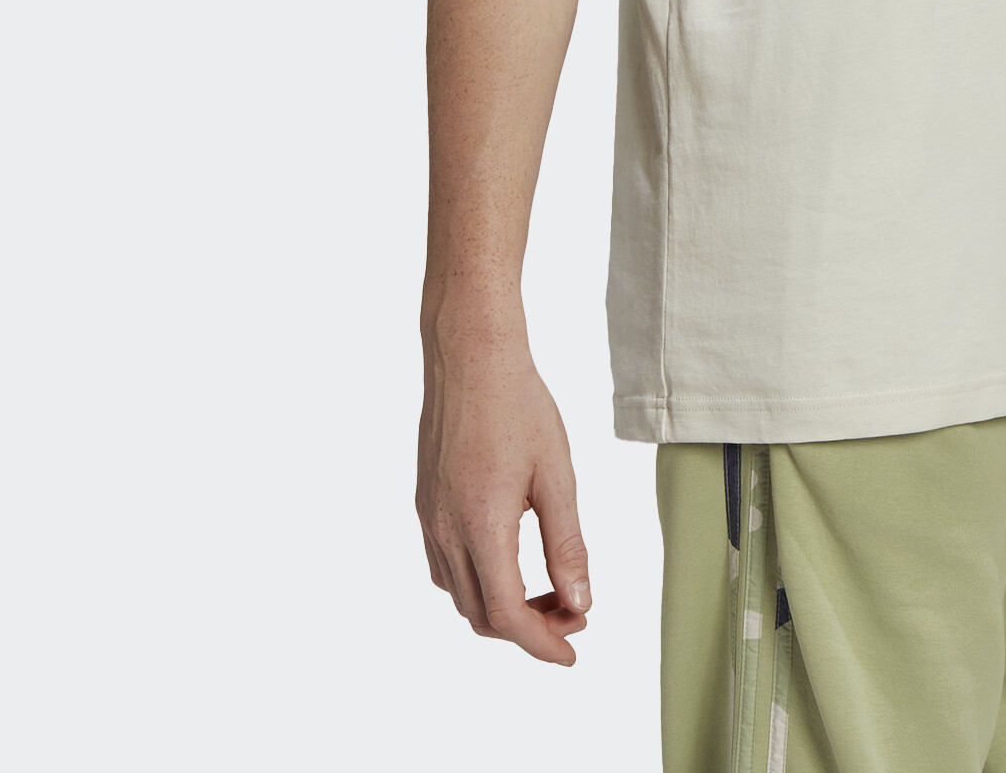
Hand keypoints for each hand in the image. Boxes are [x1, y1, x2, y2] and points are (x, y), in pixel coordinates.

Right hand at [417, 333, 591, 661]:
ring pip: (460, 594)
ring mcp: (428, 518)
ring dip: (502, 607)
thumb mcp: (556, 475)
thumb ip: (567, 544)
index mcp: (481, 525)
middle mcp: (445, 530)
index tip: (572, 651)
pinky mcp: (425, 503)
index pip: (506, 614)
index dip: (541, 643)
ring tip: (550, 590)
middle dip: (529, 627)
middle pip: (480, 614)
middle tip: (574, 614)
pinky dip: (479, 581)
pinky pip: (446, 565)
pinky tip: (512, 561)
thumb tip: (580, 601)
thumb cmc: (518, 404)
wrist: (470, 354)